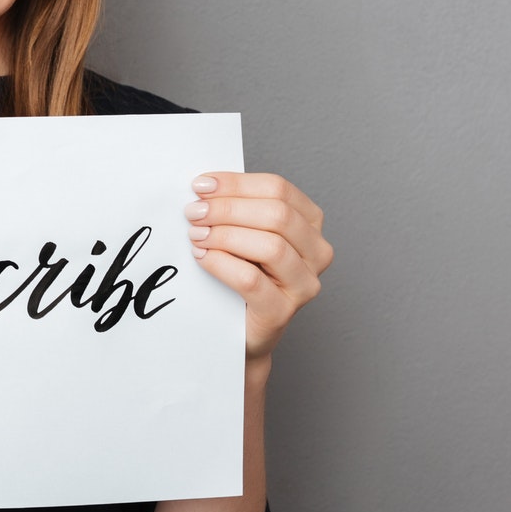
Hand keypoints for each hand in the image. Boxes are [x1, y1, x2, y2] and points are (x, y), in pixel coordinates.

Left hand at [184, 172, 332, 366]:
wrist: (240, 327)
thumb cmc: (243, 272)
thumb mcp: (245, 232)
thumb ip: (235, 207)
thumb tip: (204, 187)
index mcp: (310, 222)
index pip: (279, 189)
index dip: (237, 184)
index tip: (201, 185)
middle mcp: (317, 251)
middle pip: (277, 215)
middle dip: (228, 209)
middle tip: (193, 211)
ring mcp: (305, 283)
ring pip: (270, 246)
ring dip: (225, 235)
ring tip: (195, 234)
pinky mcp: (283, 311)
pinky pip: (252, 280)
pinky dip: (222, 263)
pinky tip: (202, 256)